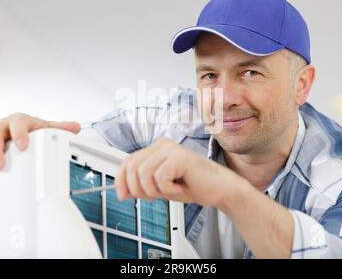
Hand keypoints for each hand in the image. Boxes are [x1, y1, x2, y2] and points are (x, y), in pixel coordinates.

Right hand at [0, 113, 79, 173]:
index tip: (22, 146)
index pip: (18, 121)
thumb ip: (60, 129)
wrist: (21, 136)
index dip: (19, 133)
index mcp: (21, 120)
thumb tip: (75, 127)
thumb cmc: (34, 133)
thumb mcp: (47, 130)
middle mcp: (4, 124)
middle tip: (1, 165)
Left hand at [114, 137, 240, 205]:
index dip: (121, 180)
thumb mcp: (161, 188)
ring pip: (143, 173)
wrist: (220, 190)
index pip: (128, 161)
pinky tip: (180, 187)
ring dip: (154, 190)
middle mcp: (162, 145)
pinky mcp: (180, 157)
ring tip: (170, 191)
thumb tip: (122, 190)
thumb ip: (142, 185)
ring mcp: (171, 149)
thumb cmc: (194, 186)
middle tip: (155, 196)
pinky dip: (168, 190)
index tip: (122, 195)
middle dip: (138, 189)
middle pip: (132, 167)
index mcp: (156, 149)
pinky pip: (159, 177)